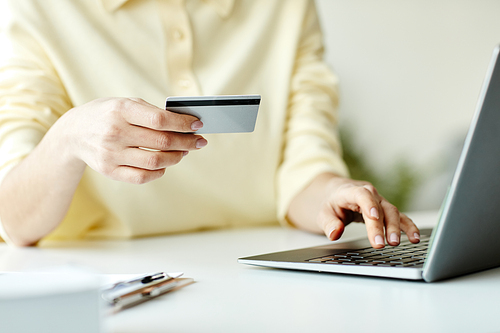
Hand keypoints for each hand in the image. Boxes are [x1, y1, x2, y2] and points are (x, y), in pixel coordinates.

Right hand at [55, 97, 206, 183]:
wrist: (74, 133)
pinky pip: (142, 177)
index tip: (198, 125)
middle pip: (162, 142)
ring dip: (176, 157)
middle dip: (187, 142)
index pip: (160, 120)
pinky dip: (159, 172)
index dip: (183, 124)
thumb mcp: (126, 103)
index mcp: (121, 110)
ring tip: (183, 152)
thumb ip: (152, 112)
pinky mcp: (109, 170)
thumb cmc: (108, 115)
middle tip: (199, 142)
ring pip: (156, 161)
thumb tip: (185, 124)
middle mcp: (115, 132)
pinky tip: (165, 165)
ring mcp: (111, 153)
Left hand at [318, 177, 419, 248]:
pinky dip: (407, 226)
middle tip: (380, 243)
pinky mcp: (385, 209)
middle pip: (379, 207)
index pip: (361, 194)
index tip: (373, 217)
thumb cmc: (331, 203)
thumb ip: (329, 223)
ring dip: (396, 227)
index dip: (368, 204)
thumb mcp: (323, 213)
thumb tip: (335, 233)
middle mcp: (368, 193)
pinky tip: (414, 238)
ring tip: (396, 243)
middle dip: (381, 225)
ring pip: (391, 211)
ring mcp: (379, 200)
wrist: (337, 193)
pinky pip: (399, 216)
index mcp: (350, 191)